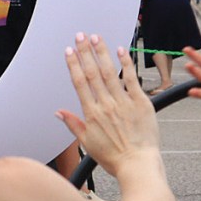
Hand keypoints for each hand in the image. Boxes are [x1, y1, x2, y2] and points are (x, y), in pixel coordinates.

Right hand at [57, 33, 157, 174]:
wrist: (137, 164)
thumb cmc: (114, 158)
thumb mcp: (87, 143)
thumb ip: (73, 125)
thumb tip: (58, 112)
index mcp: (92, 114)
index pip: (80, 83)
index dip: (73, 64)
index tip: (69, 51)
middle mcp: (106, 105)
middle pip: (93, 73)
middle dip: (85, 52)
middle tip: (80, 35)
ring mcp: (124, 102)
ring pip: (110, 72)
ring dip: (102, 53)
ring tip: (96, 37)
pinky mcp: (141, 103)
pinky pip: (132, 79)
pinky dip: (126, 64)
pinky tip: (121, 50)